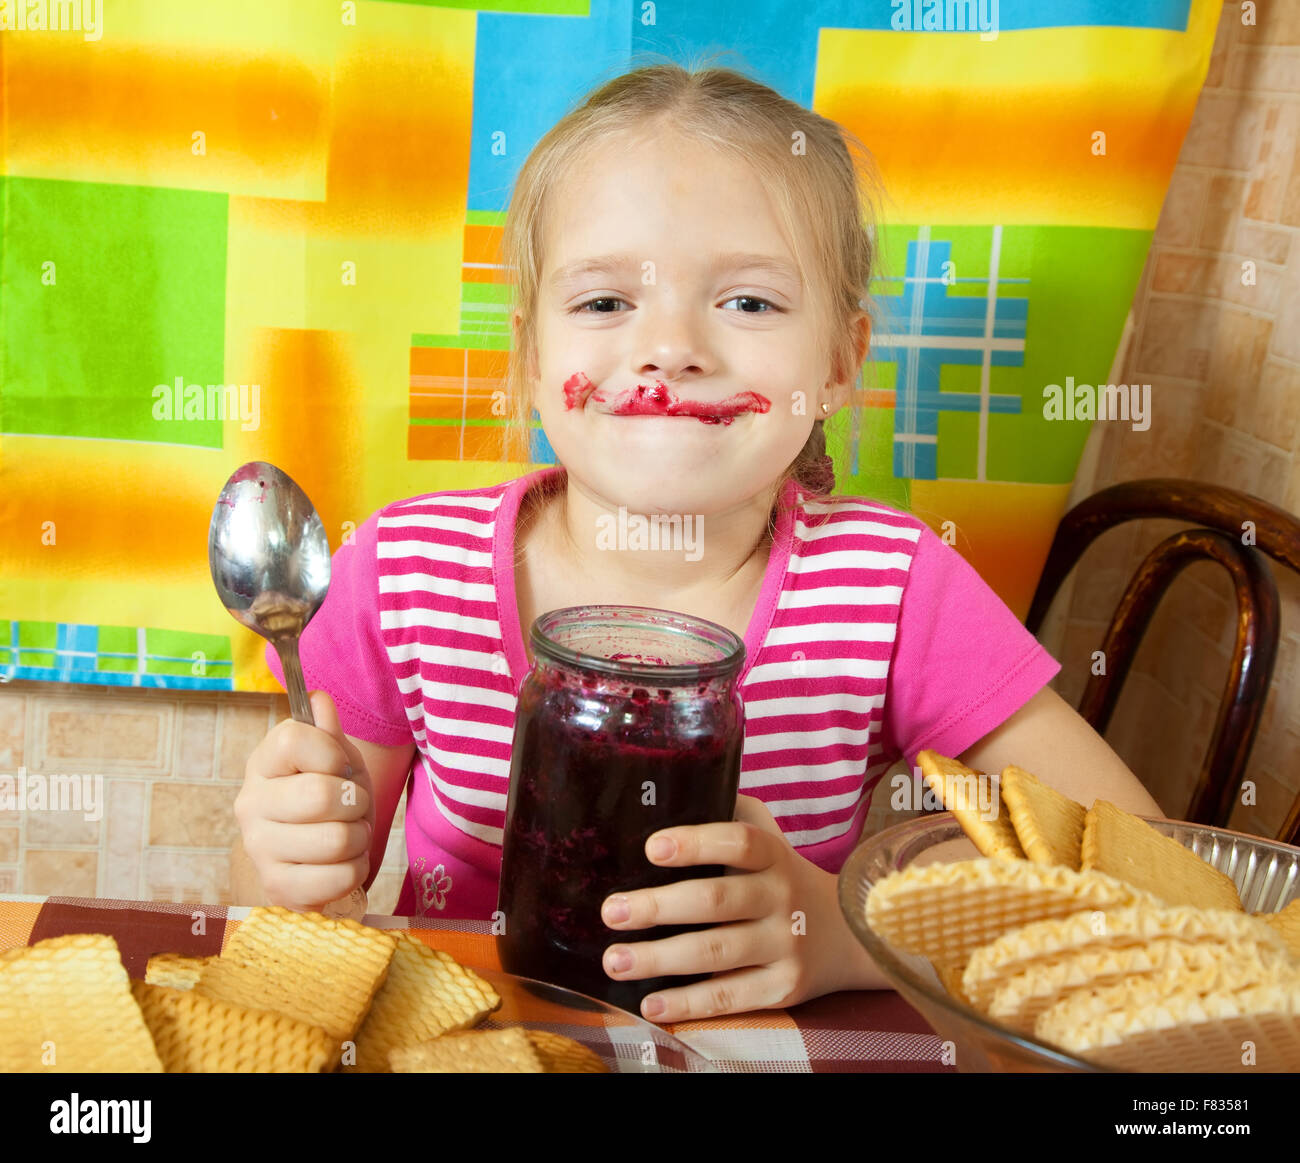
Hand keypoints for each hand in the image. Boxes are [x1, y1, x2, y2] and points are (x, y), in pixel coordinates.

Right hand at [234, 690, 373, 911]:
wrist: (311, 854)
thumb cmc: (326, 797)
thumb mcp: (334, 758)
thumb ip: (326, 730)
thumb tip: (319, 700)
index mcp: (263, 762)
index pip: (295, 739)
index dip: (334, 753)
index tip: (338, 768)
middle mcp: (250, 804)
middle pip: (321, 795)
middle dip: (355, 802)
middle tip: (351, 808)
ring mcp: (259, 849)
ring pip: (337, 840)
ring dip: (359, 838)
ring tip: (347, 835)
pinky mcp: (278, 889)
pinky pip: (339, 878)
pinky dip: (355, 869)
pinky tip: (341, 863)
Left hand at [600, 793, 856, 1022]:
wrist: (845, 935)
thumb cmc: (780, 877)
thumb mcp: (768, 837)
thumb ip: (728, 814)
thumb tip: (664, 793)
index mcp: (774, 855)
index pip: (739, 842)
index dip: (696, 843)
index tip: (651, 848)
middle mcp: (782, 898)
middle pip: (717, 900)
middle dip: (657, 907)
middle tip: (611, 911)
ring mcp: (785, 946)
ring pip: (715, 953)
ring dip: (659, 958)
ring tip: (613, 961)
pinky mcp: (782, 989)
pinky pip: (730, 997)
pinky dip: (688, 1003)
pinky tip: (650, 1003)